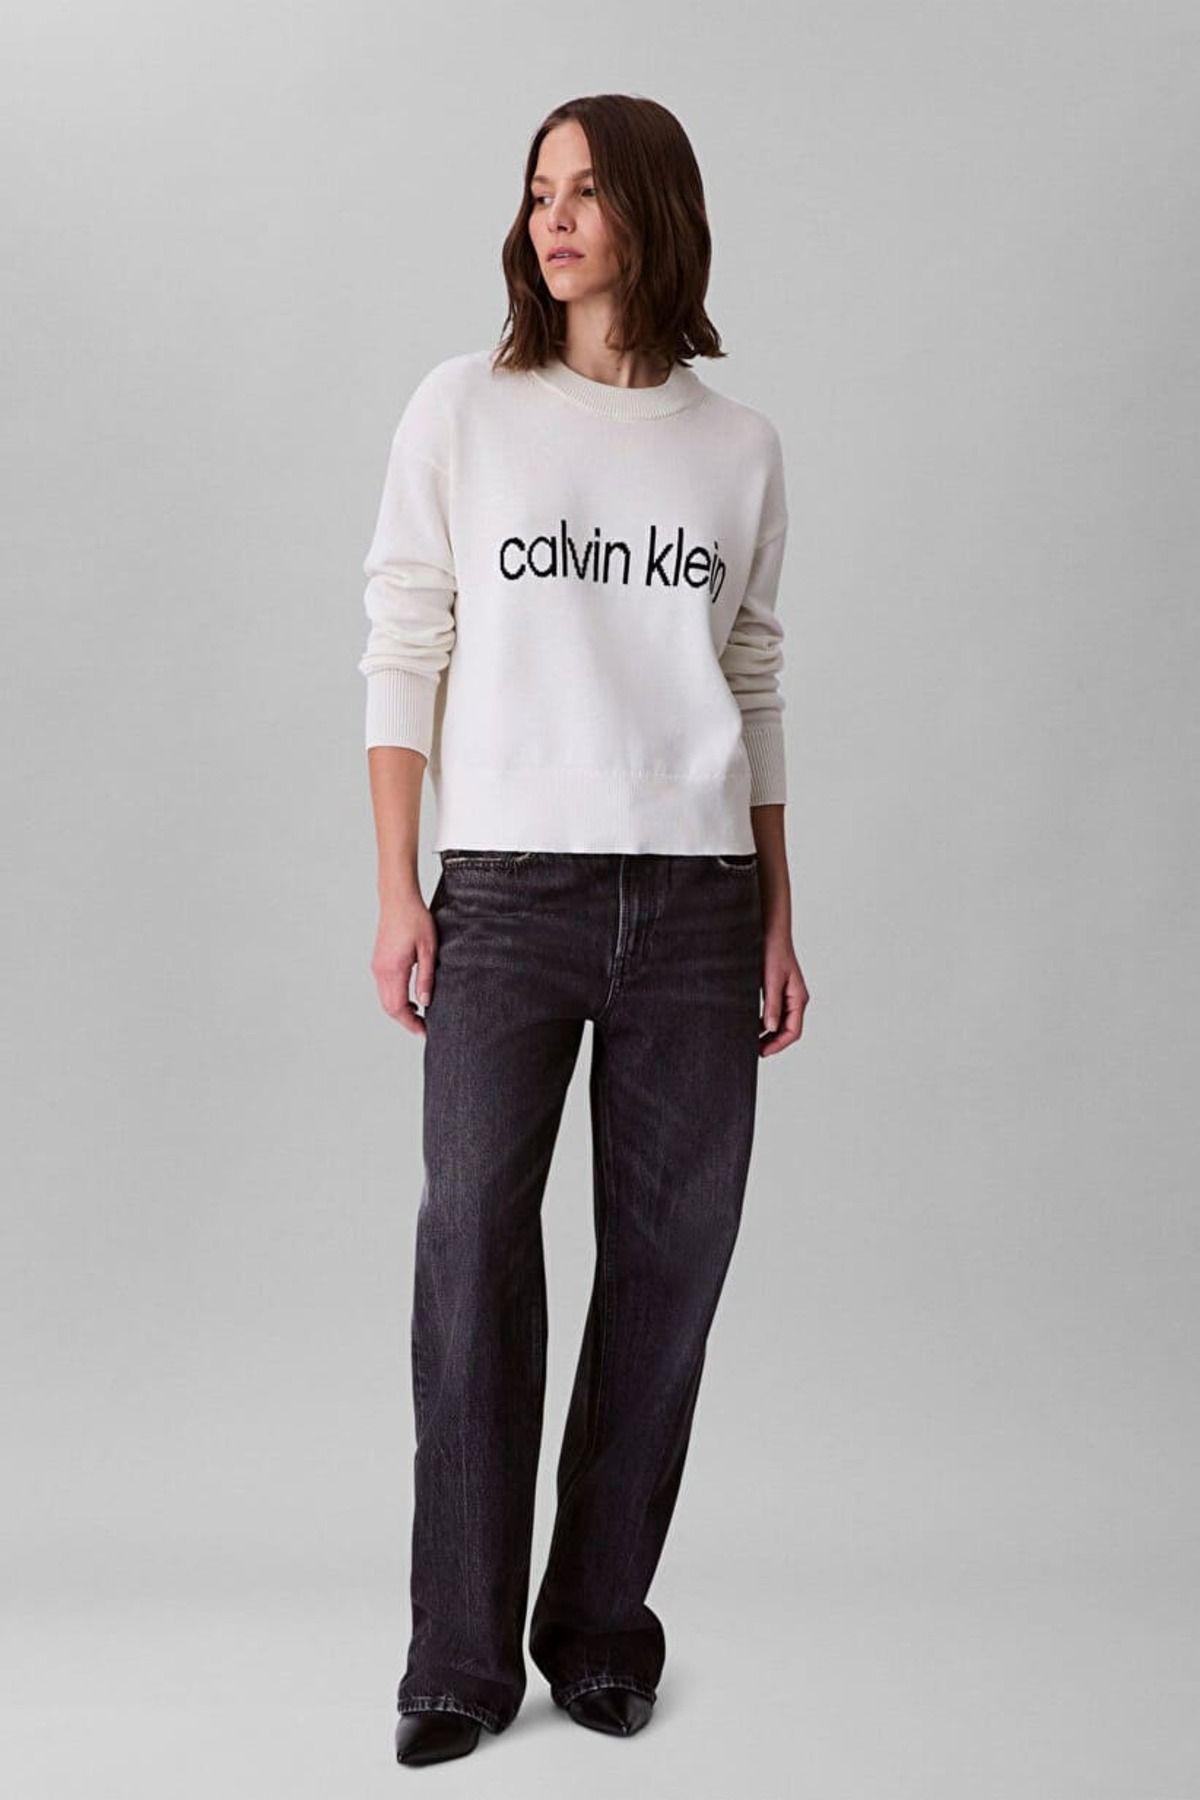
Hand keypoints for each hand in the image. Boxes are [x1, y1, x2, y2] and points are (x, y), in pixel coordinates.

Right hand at [370, 888, 438, 1037]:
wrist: (398, 900)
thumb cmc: (415, 920)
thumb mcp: (428, 950)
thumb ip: (426, 978)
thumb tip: (425, 1003)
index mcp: (393, 969)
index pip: (398, 1007)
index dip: (410, 1023)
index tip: (424, 1031)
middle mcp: (381, 971)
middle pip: (389, 1007)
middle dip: (405, 1021)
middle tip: (424, 1027)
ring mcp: (377, 966)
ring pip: (385, 999)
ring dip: (400, 1010)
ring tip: (420, 1014)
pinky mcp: (378, 962)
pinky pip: (384, 989)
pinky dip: (396, 999)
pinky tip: (411, 998)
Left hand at [758, 927, 808, 1056]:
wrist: (770, 930)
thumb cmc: (773, 950)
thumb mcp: (771, 980)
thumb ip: (772, 1004)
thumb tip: (770, 1027)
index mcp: (798, 998)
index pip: (793, 1031)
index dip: (778, 1044)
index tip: (762, 1052)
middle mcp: (795, 999)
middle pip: (787, 1029)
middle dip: (773, 1041)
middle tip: (754, 1050)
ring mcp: (787, 995)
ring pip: (779, 1022)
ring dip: (767, 1032)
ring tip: (751, 1040)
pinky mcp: (777, 990)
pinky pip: (773, 1012)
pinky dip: (763, 1021)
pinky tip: (751, 1024)